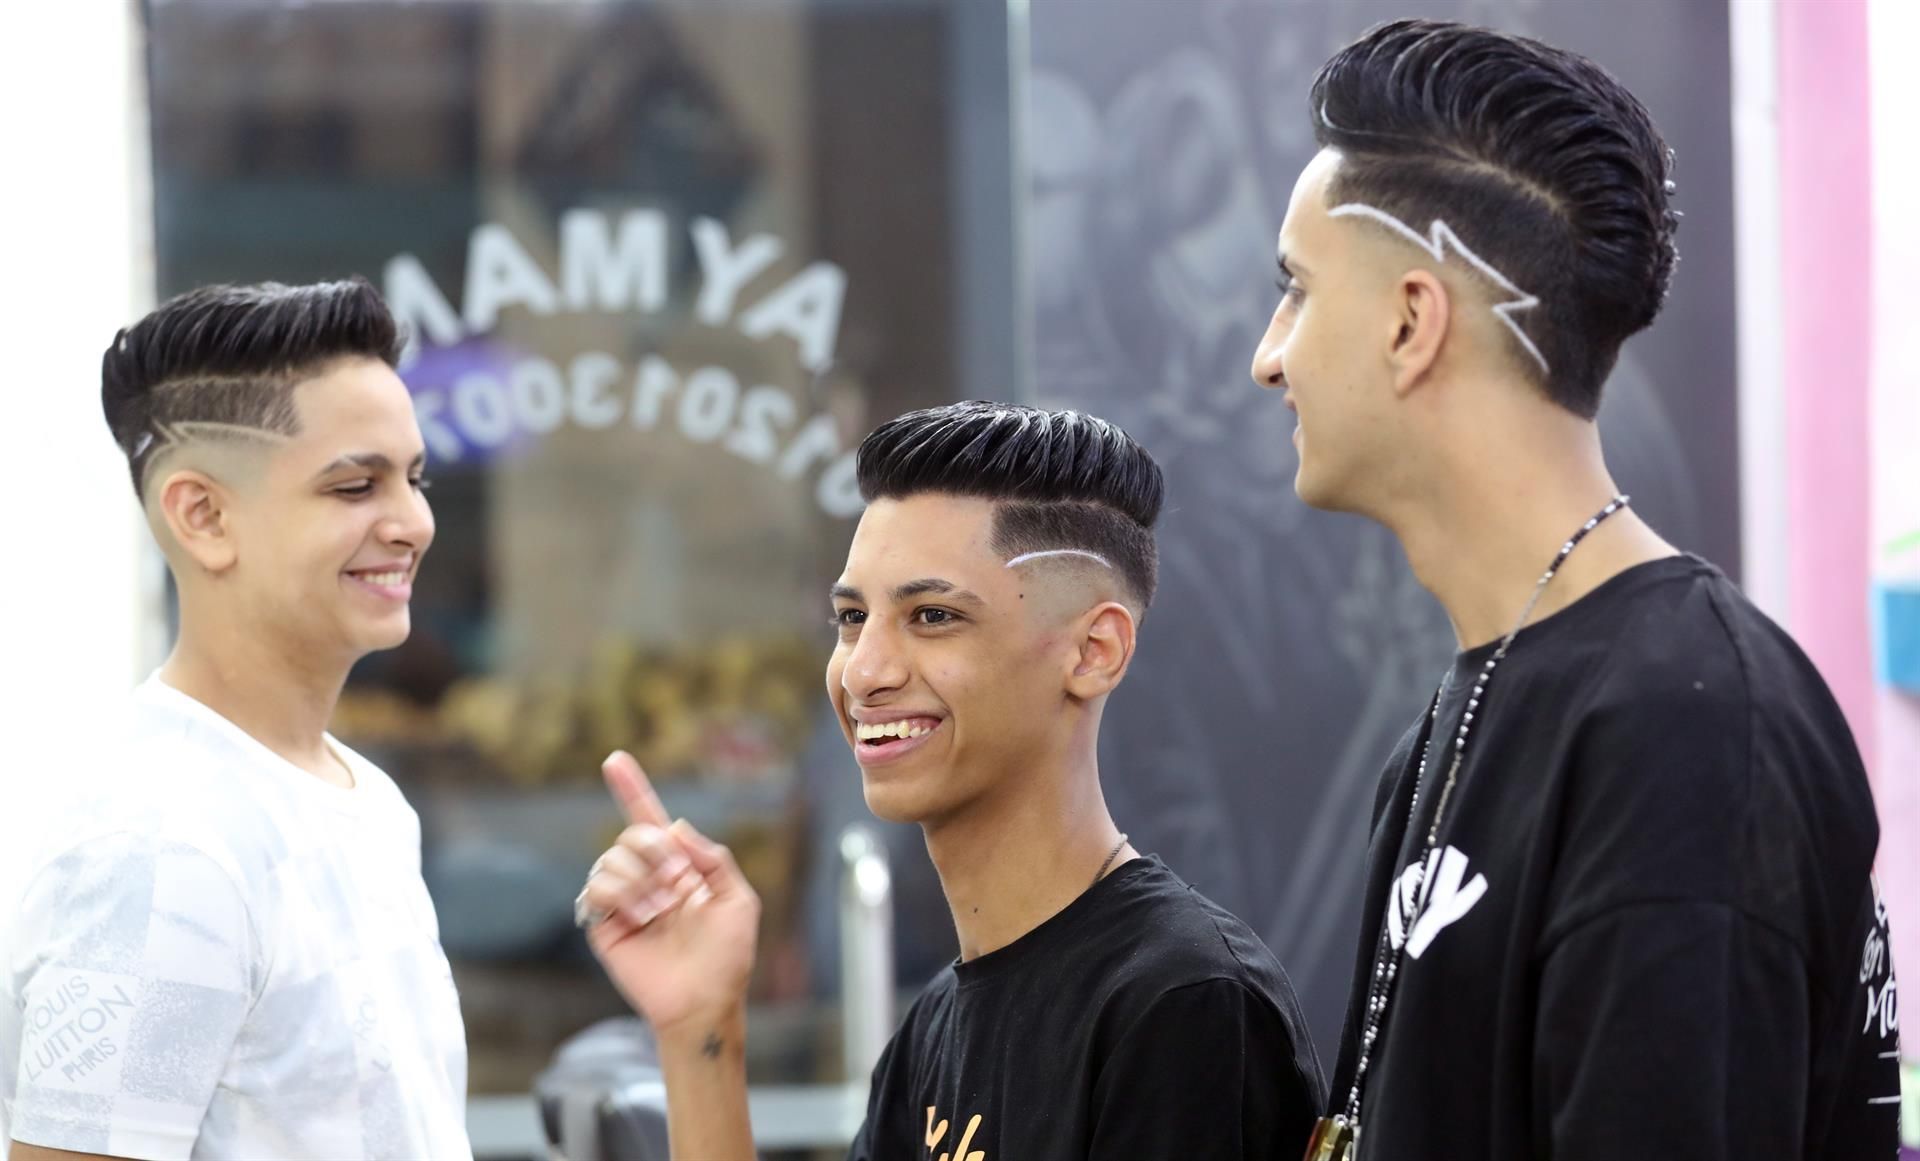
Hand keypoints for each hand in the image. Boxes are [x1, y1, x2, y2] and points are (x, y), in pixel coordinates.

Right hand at [579, 751, 760, 1034]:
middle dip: (656, 851)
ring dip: (641, 879)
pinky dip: (620, 896)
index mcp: (678, 868)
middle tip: (679, 883)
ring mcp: (624, 901)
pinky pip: (595, 889)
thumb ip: (713, 858)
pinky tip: (642, 918)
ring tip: (661, 911)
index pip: (651, 822)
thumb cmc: (727, 957)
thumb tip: (674, 827)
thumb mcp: (738, 901)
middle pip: (633, 834)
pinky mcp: (604, 925)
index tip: (615, 760)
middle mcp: (648, 879)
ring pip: (611, 857)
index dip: (633, 789)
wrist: (704, 1002)